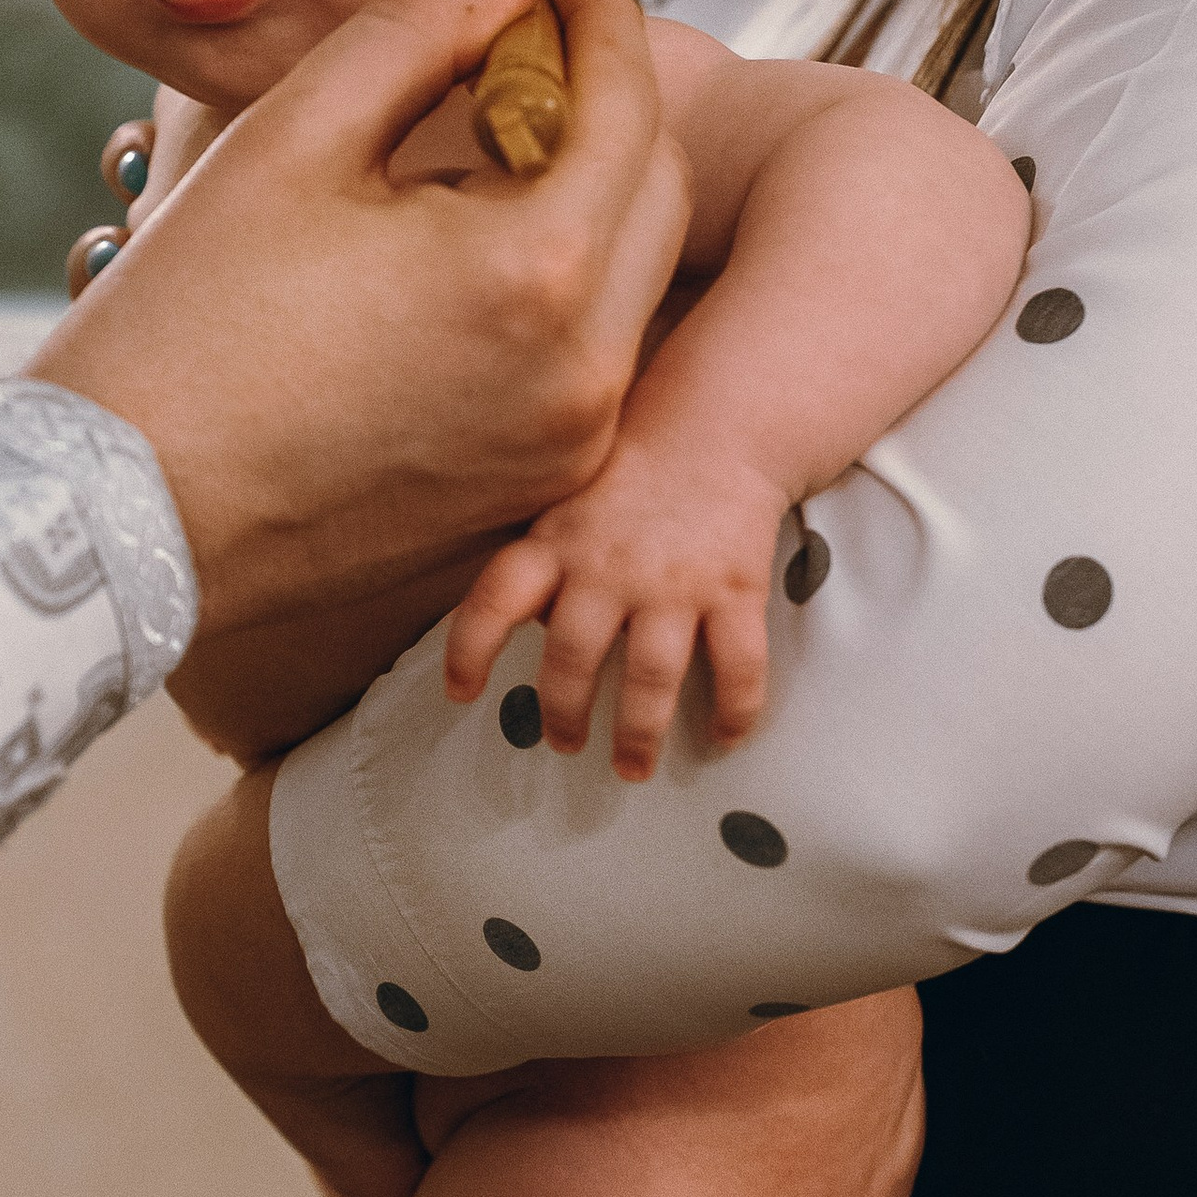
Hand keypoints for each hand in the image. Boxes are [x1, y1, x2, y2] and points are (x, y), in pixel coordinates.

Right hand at [29, 0, 689, 633]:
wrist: (120, 516)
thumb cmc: (185, 325)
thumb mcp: (293, 135)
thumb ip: (419, 28)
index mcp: (537, 273)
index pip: (630, 106)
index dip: (602, 19)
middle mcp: (583, 374)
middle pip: (657, 195)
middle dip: (611, 106)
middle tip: (527, 58)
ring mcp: (564, 449)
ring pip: (631, 285)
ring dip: (585, 201)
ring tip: (483, 158)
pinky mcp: (527, 497)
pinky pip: (584, 365)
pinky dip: (557, 294)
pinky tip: (461, 263)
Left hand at [444, 434, 791, 779]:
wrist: (717, 429)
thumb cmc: (631, 477)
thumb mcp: (566, 507)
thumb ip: (542, 565)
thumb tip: (521, 632)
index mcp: (557, 544)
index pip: (494, 599)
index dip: (469, 650)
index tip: (459, 694)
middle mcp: (609, 568)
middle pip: (572, 659)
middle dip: (564, 714)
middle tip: (565, 743)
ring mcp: (674, 583)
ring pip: (651, 679)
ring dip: (639, 734)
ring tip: (632, 767)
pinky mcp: (735, 590)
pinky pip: (737, 665)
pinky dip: (733, 711)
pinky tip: (724, 737)